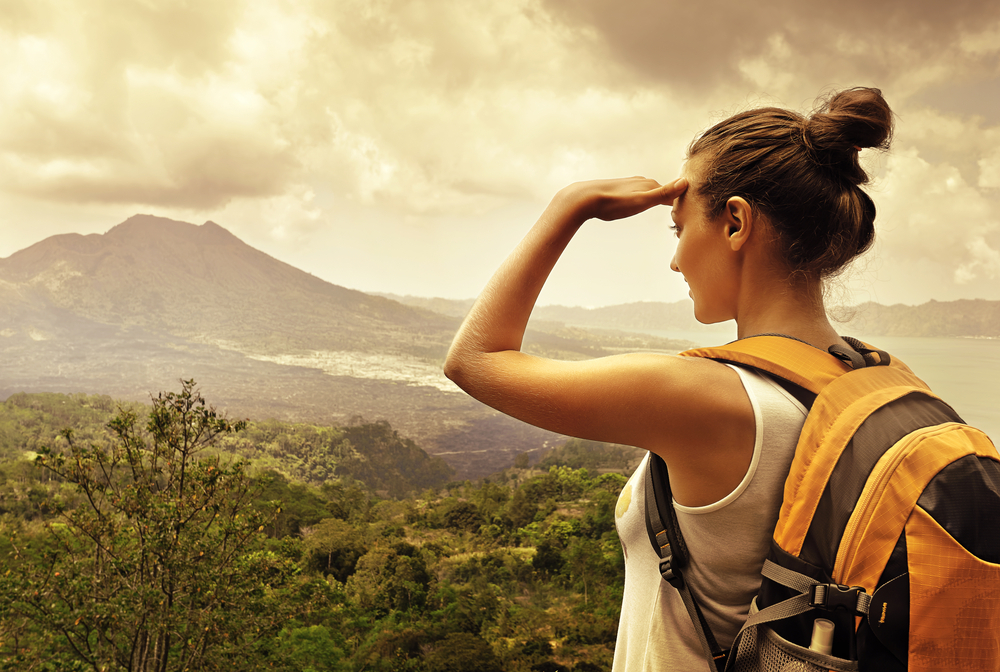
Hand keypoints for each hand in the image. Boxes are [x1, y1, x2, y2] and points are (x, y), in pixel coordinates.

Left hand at [558, 176, 688, 221]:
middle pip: (662, 190)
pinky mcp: (618, 190)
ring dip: (657, 197)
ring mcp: (629, 185)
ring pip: (649, 191)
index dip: (681, 200)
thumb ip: (663, 193)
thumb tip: (685, 182)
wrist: (584, 199)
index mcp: (649, 185)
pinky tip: (639, 202)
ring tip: (665, 205)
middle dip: (671, 198)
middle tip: (682, 209)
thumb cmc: (613, 202)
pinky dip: (643, 199)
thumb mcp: (641, 201)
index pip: (672, 192)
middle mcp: (641, 182)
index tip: (692, 208)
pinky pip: (636, 194)